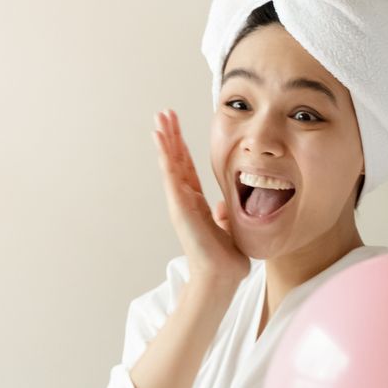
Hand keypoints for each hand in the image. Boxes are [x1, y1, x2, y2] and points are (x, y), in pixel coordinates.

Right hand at [154, 108, 247, 288]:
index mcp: (195, 202)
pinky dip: (164, 155)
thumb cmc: (225, 257)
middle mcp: (185, 199)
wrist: (221, 275)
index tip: (175, 127)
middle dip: (170, 135)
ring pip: (170, 163)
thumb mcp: (228, 229)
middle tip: (164, 113)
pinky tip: (159, 138)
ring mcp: (180, 201)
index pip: (186, 168)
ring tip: (159, 118)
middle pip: (175, 160)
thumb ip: (223, 215)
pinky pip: (171, 174)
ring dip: (165, 139)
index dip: (181, 146)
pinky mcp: (180, 205)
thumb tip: (222, 206)